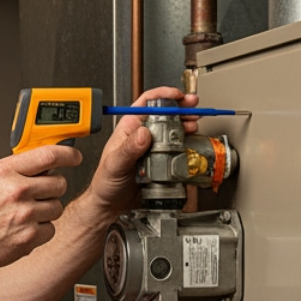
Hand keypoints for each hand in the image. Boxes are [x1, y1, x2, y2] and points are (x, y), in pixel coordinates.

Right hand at [0, 144, 82, 270]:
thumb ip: (13, 167)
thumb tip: (38, 160)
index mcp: (5, 171)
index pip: (49, 155)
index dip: (68, 155)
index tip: (74, 158)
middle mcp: (17, 191)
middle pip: (59, 182)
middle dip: (53, 187)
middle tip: (40, 193)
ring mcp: (25, 215)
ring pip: (57, 207)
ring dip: (47, 210)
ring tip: (26, 213)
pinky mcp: (29, 237)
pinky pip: (51, 229)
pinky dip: (41, 230)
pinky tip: (23, 228)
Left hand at [83, 86, 199, 215]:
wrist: (110, 205)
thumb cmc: (105, 183)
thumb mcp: (114, 164)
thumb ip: (128, 149)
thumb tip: (143, 133)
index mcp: (129, 128)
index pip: (147, 103)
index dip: (164, 95)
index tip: (178, 96)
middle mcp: (142, 135)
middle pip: (165, 113)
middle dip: (182, 108)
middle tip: (194, 108)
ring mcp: (153, 147)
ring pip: (173, 129)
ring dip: (186, 125)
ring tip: (194, 126)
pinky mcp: (161, 160)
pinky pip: (176, 148)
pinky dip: (186, 144)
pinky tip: (190, 144)